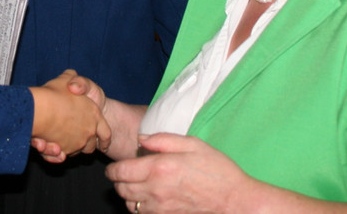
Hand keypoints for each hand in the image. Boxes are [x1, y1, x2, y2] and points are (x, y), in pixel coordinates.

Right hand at [30, 70, 111, 160]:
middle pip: (90, 146)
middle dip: (84, 145)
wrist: (39, 109)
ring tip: (55, 142)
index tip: (103, 145)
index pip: (106, 132)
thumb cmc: (54, 93)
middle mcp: (89, 131)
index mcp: (94, 115)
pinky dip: (54, 154)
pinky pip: (60, 156)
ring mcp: (77, 143)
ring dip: (67, 149)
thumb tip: (74, 85)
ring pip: (75, 152)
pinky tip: (46, 146)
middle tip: (75, 140)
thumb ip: (75, 80)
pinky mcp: (64, 152)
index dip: (105, 139)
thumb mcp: (67, 79)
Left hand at [105, 133, 254, 213]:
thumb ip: (162, 139)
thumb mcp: (192, 144)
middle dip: (118, 180)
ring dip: (128, 194)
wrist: (233, 199)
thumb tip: (141, 139)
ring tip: (137, 185)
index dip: (113, 168)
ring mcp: (160, 207)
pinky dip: (139, 206)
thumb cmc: (215, 168)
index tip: (115, 165)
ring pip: (129, 204)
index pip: (120, 171)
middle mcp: (155, 190)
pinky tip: (149, 197)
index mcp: (159, 168)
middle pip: (121, 189)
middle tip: (126, 173)